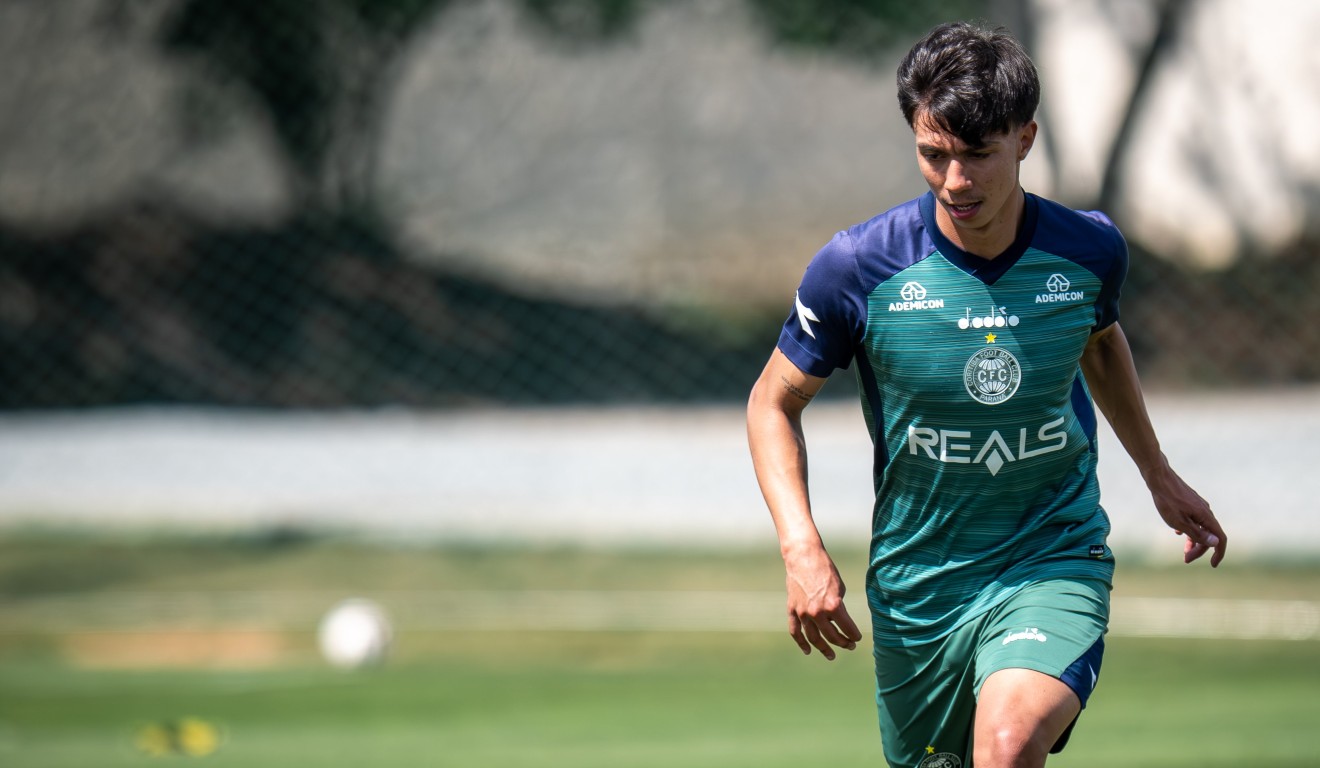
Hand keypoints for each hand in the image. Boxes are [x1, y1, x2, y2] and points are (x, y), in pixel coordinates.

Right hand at [782, 543, 862, 659]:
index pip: (847, 628)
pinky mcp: (792, 609)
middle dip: (843, 642)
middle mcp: (817, 612)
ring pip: (814, 637)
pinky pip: (795, 631)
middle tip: (849, 646)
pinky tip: (808, 650)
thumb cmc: (825, 570)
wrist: (803, 557)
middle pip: (832, 636)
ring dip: (823, 648)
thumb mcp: (839, 589)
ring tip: (831, 655)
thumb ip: (838, 607)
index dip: (854, 635)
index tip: (857, 638)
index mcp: (833, 606)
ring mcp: (803, 612)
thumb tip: (837, 621)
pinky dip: (801, 643)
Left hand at [1146, 465, 1226, 566]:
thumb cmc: (1167, 500)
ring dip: (1194, 541)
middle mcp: (1206, 511)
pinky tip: (1178, 532)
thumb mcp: (1179, 521)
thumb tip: (1216, 543)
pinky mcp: (1190, 503)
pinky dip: (1189, 529)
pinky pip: (1194, 520)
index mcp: (1206, 517)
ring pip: (1201, 527)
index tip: (1212, 565)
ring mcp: (1198, 506)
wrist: (1158, 477)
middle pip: (1209, 535)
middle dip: (1199, 549)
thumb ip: (1197, 533)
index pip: (1220, 539)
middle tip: (1186, 559)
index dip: (1218, 553)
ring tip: (1184, 550)